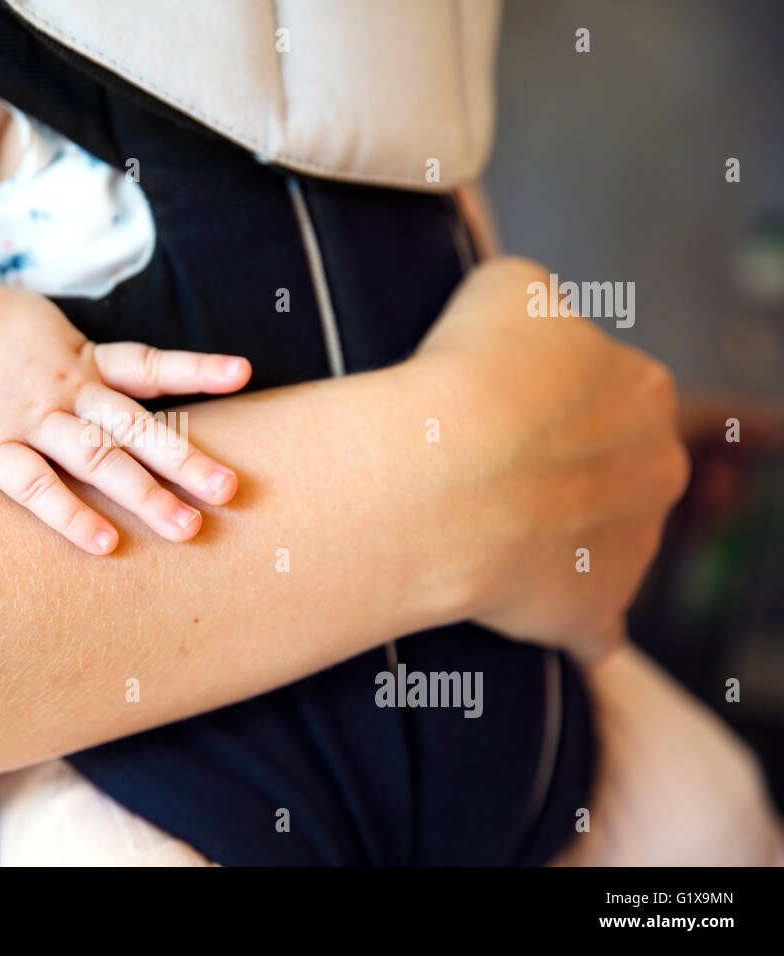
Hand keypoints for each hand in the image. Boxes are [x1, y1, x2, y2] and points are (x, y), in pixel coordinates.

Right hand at [0, 285, 250, 553]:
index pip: (149, 365)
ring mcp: (29, 419)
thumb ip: (83, 359)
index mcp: (81, 360)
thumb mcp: (43, 330)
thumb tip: (127, 375)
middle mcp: (66, 390)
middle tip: (231, 490)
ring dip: (145, 494)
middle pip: (136, 426)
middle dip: (186, 459)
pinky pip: (35, 486)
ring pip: (97, 459)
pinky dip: (71, 515)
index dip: (196, 368)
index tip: (243, 373)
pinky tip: (105, 544)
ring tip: (187, 530)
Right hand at [414, 257, 690, 659]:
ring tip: (475, 529)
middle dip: (560, 473)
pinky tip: (509, 608)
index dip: (542, 401)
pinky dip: (555, 621)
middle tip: (484, 470)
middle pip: (612, 471)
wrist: (438, 477)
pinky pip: (582, 625)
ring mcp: (633, 550)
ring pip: (597, 544)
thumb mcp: (506, 287)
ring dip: (552, 540)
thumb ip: (536, 304)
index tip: (492, 411)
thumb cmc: (467, 375)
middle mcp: (658, 470)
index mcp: (643, 389)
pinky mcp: (594, 616)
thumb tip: (529, 322)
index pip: (603, 392)